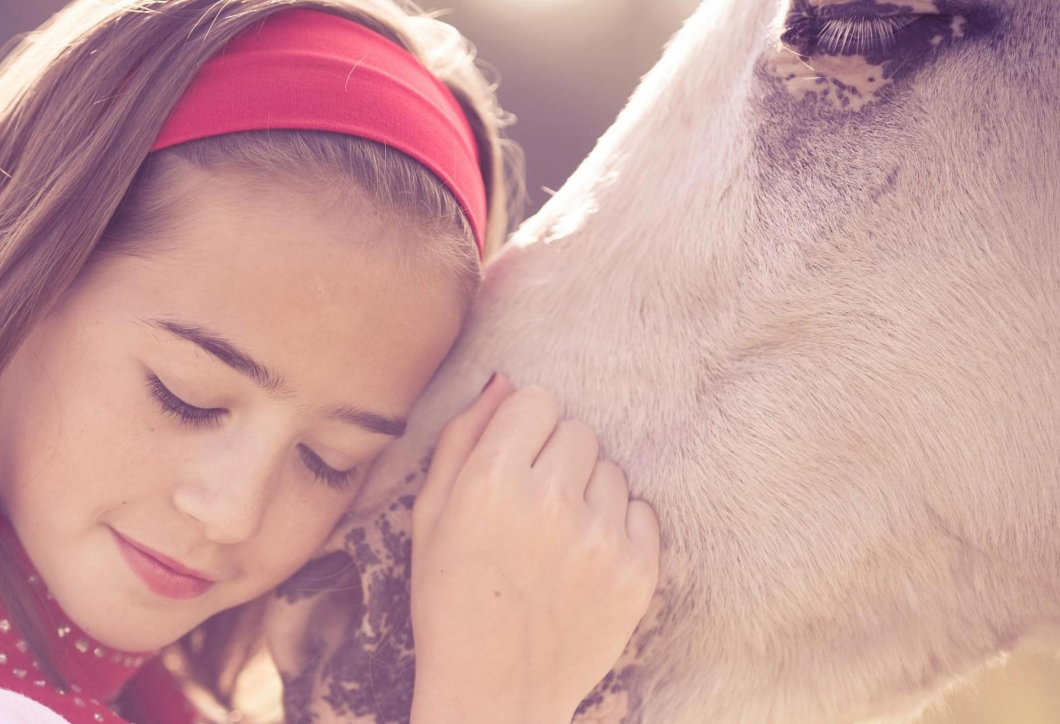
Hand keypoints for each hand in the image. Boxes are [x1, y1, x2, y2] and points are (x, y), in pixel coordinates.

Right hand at [410, 374, 660, 723]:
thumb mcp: (430, 513)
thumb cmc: (449, 598)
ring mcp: (601, 537)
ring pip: (611, 470)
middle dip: (555, 457)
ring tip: (557, 538)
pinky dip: (617, 527)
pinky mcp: (638, 571)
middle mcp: (552, 500)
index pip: (537, 401)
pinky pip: (642, 511)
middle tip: (532, 505)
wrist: (493, 691)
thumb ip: (462, 438)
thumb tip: (503, 381)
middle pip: (578, 431)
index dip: (522, 430)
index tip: (513, 462)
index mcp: (493, 479)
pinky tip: (584, 558)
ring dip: (588, 492)